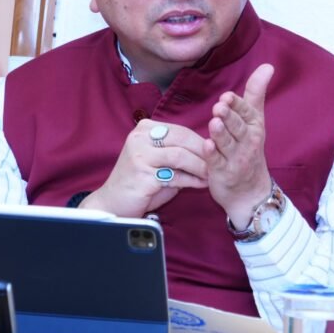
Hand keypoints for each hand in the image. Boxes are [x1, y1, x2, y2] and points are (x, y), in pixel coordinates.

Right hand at [81, 120, 208, 216]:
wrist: (114, 202)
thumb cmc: (140, 181)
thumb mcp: (158, 160)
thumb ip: (178, 152)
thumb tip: (208, 150)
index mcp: (144, 129)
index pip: (180, 130)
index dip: (201, 141)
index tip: (217, 150)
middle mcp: (140, 138)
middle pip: (182, 138)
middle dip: (204, 151)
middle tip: (219, 161)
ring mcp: (139, 156)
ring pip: (180, 156)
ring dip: (200, 166)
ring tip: (212, 174)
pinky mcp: (142, 175)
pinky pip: (175, 176)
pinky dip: (192, 180)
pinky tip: (202, 184)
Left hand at [203, 63, 274, 227]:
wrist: (251, 191)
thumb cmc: (249, 149)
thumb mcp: (255, 120)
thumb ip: (256, 93)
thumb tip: (268, 66)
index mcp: (254, 126)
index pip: (246, 112)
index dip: (237, 105)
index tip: (228, 97)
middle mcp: (247, 142)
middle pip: (237, 127)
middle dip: (229, 117)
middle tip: (219, 107)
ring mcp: (236, 159)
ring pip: (227, 144)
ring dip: (220, 134)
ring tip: (214, 123)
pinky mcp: (223, 173)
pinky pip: (217, 163)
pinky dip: (212, 155)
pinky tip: (206, 146)